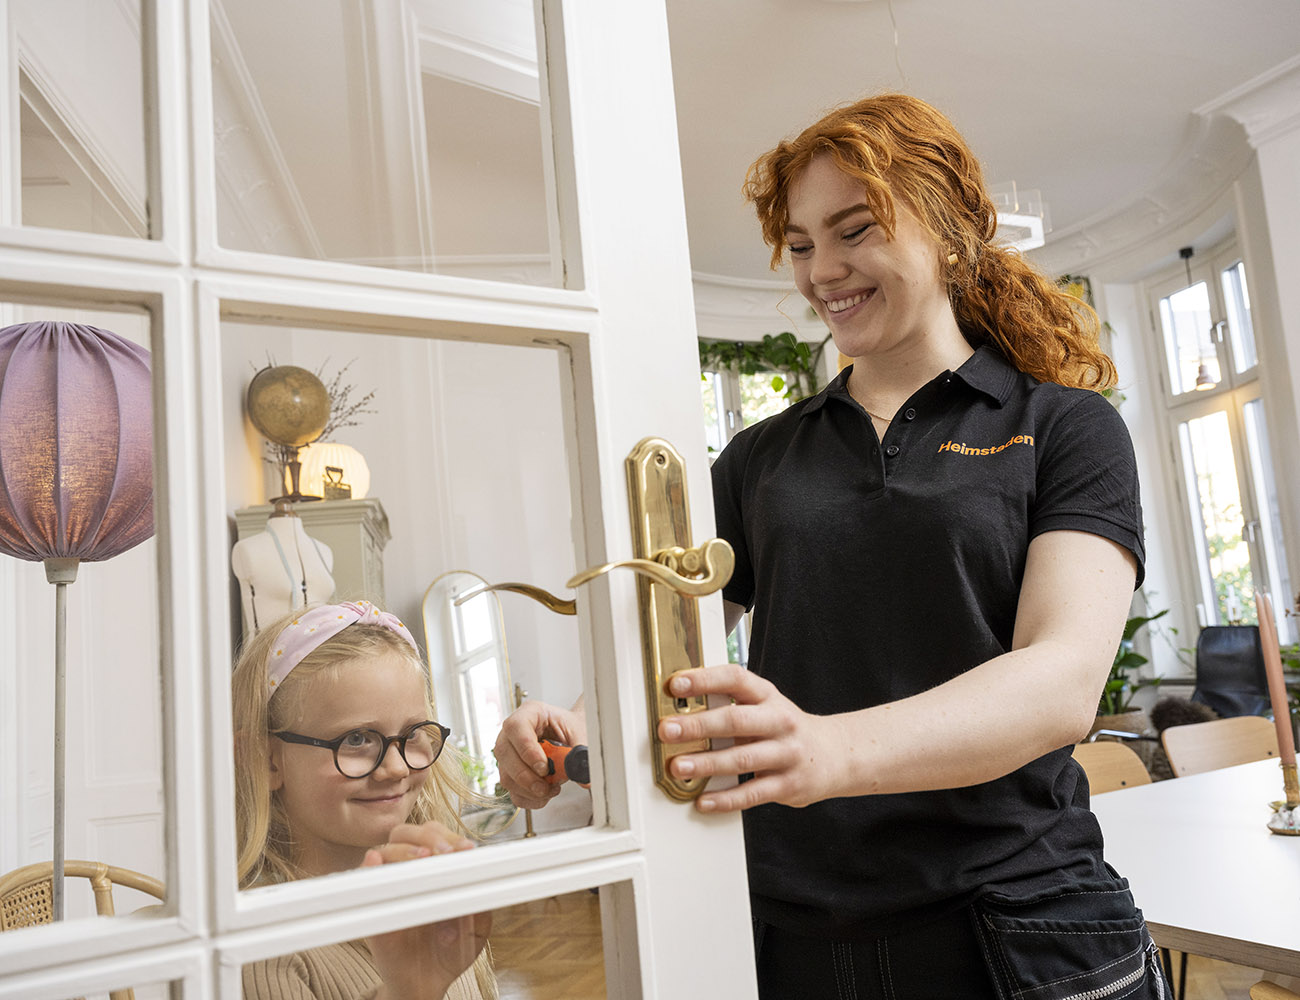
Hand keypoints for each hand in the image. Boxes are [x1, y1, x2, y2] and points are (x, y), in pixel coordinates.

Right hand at [363, 823, 490, 999]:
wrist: (427, 985)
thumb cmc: (450, 952)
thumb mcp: (477, 927)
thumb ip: (481, 903)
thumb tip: (480, 880)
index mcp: (434, 871)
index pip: (436, 836)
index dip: (450, 836)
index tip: (466, 849)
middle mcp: (408, 874)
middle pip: (407, 833)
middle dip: (428, 836)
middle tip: (445, 852)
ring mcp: (388, 888)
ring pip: (385, 849)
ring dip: (405, 849)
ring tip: (424, 859)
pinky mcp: (370, 906)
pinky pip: (362, 880)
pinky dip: (369, 866)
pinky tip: (379, 862)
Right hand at [494, 699, 587, 808]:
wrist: (569, 734)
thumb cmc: (570, 728)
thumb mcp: (580, 733)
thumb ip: (581, 753)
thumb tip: (584, 779)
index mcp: (529, 713)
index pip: (516, 728)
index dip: (528, 750)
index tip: (544, 768)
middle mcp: (512, 732)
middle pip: (505, 755)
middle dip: (528, 777)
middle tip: (547, 786)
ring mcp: (507, 752)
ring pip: (506, 777)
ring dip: (530, 790)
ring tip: (551, 788)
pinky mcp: (509, 771)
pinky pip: (512, 791)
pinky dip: (529, 799)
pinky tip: (545, 794)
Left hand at [657, 664, 843, 812]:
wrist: (835, 755)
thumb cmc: (785, 728)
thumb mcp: (764, 706)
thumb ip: (730, 705)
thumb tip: (681, 709)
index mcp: (768, 696)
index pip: (735, 678)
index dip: (705, 679)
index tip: (676, 684)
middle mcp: (779, 721)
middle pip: (736, 720)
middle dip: (698, 725)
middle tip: (668, 729)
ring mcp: (786, 754)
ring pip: (743, 758)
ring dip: (707, 763)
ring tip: (678, 766)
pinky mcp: (788, 785)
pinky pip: (752, 793)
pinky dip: (725, 799)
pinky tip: (703, 800)